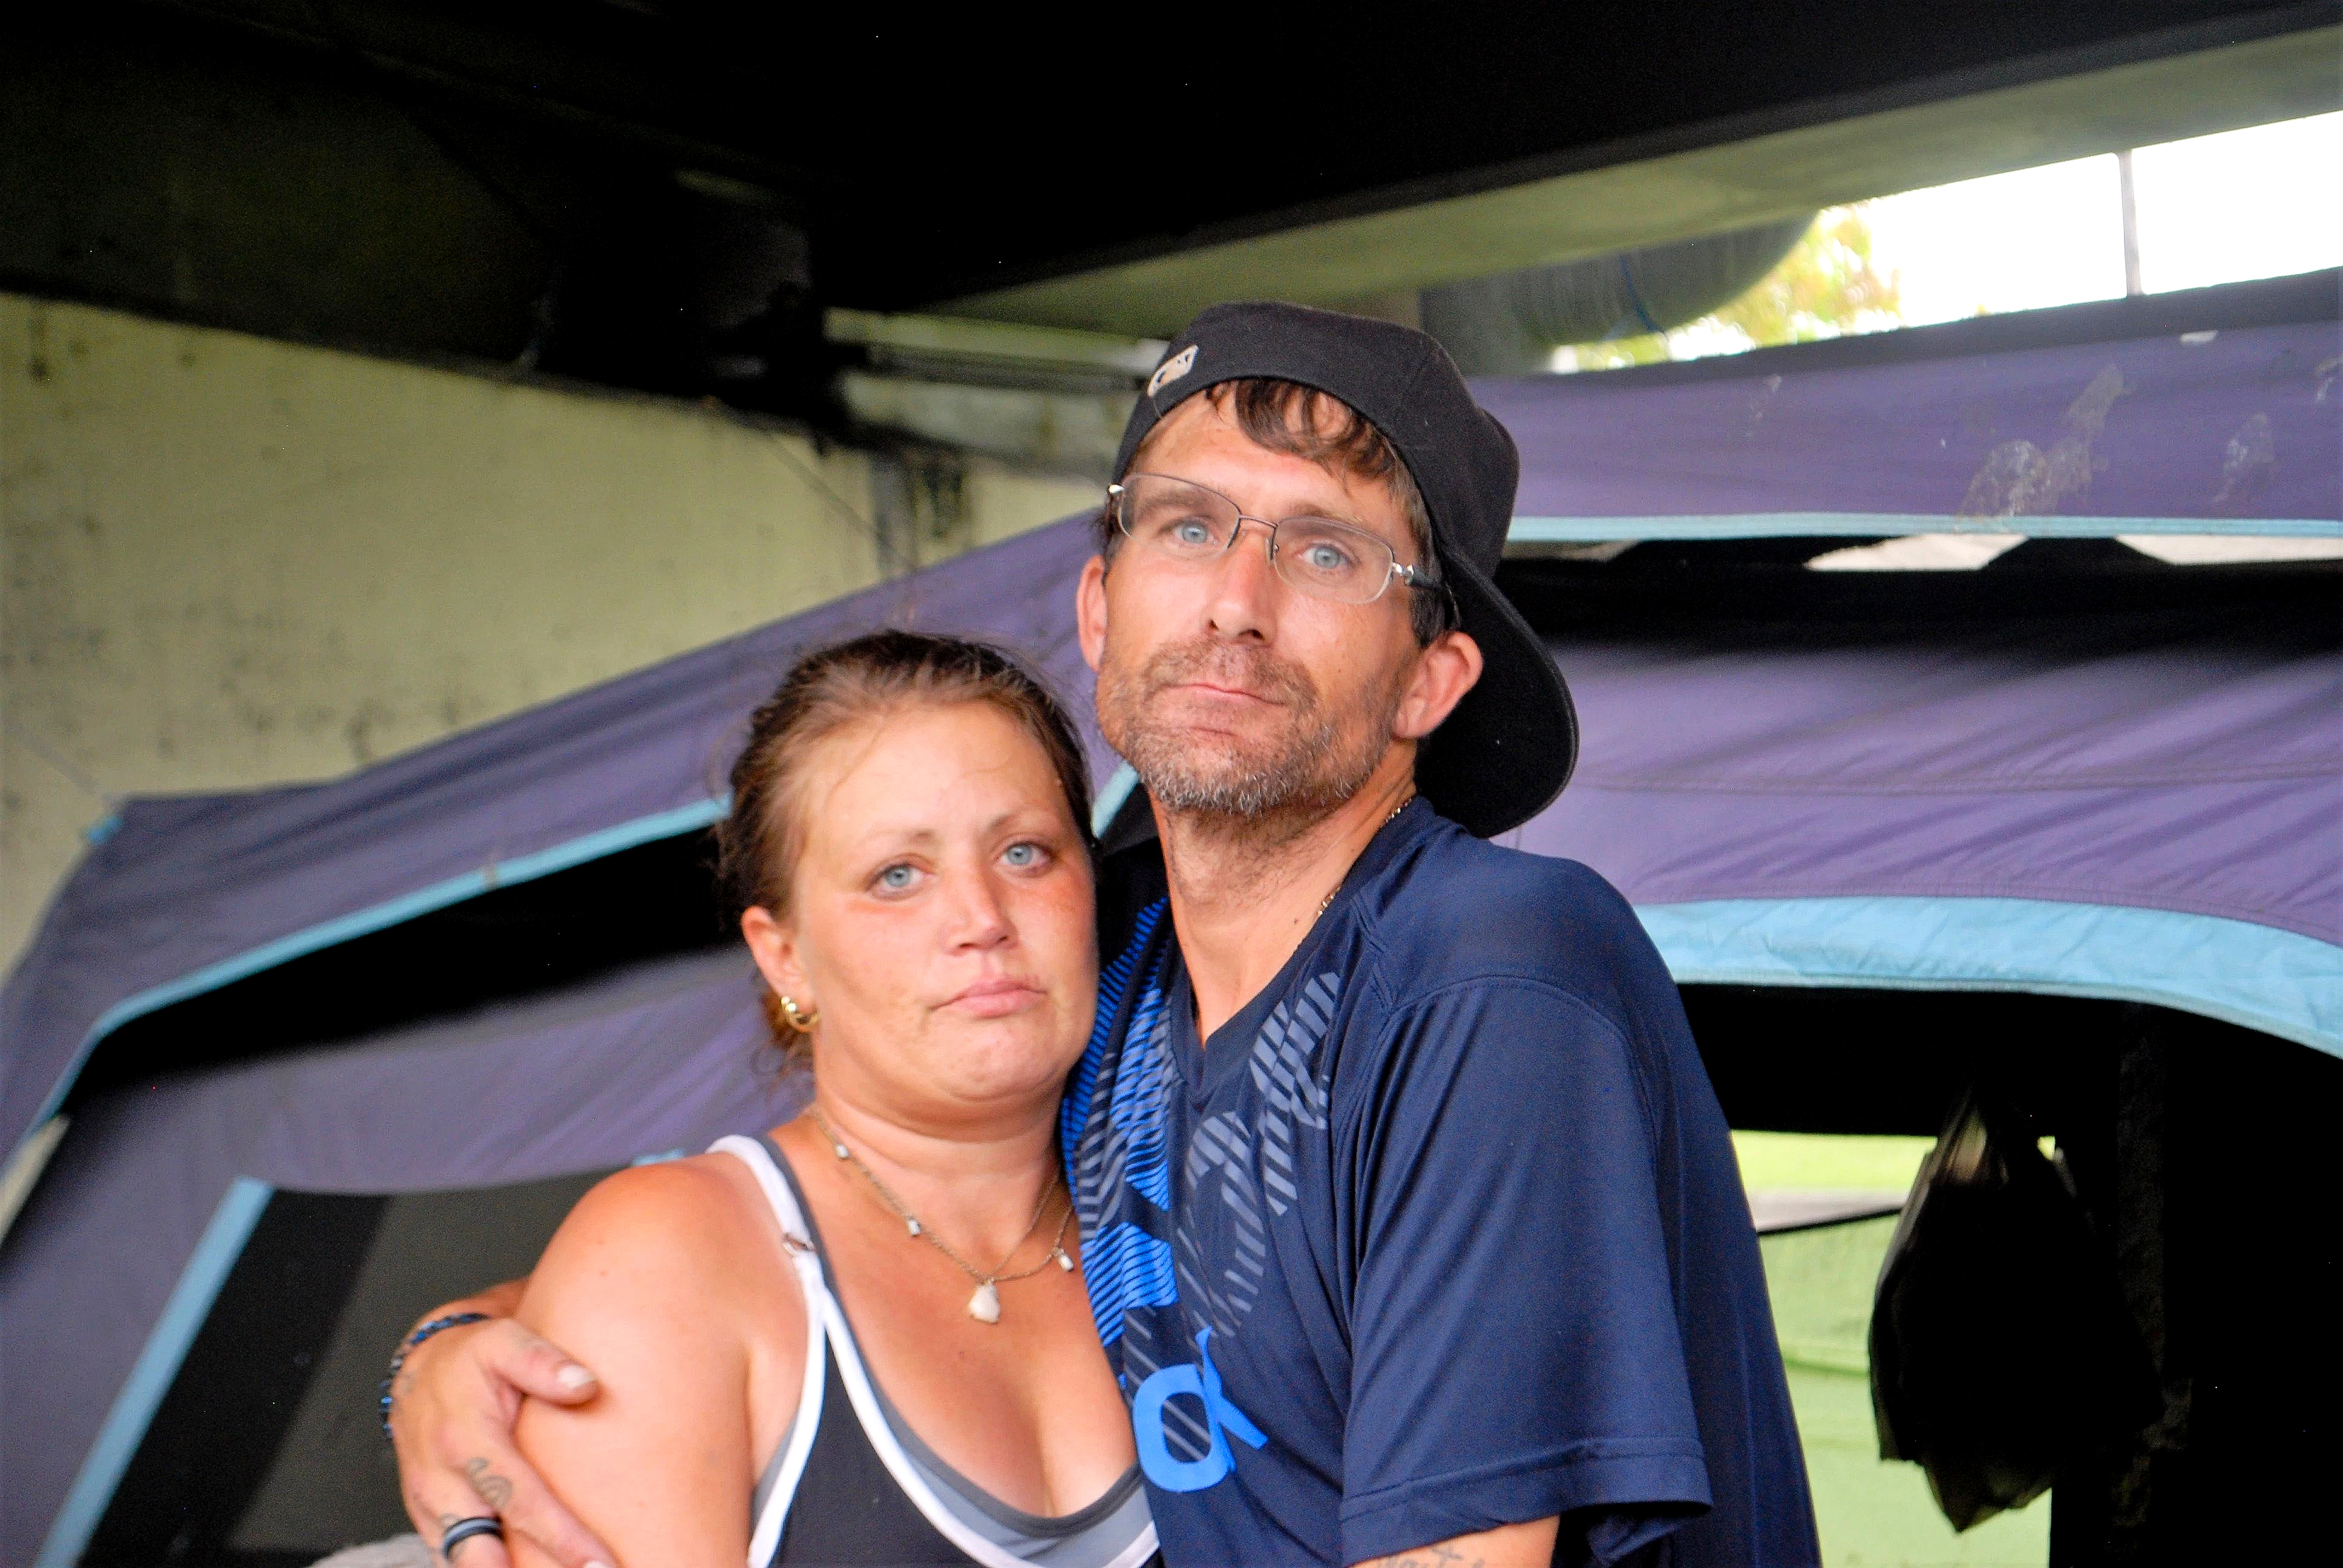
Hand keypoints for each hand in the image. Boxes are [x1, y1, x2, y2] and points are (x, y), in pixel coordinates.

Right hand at [386, 1297, 614, 1567]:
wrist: (419, 1370)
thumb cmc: (472, 1358)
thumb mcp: (505, 1341)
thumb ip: (543, 1361)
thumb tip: (587, 1386)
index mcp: (465, 1442)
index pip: (519, 1501)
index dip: (561, 1539)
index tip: (600, 1564)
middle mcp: (441, 1484)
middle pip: (482, 1555)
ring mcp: (430, 1509)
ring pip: (464, 1565)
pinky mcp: (430, 1522)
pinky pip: (454, 1560)